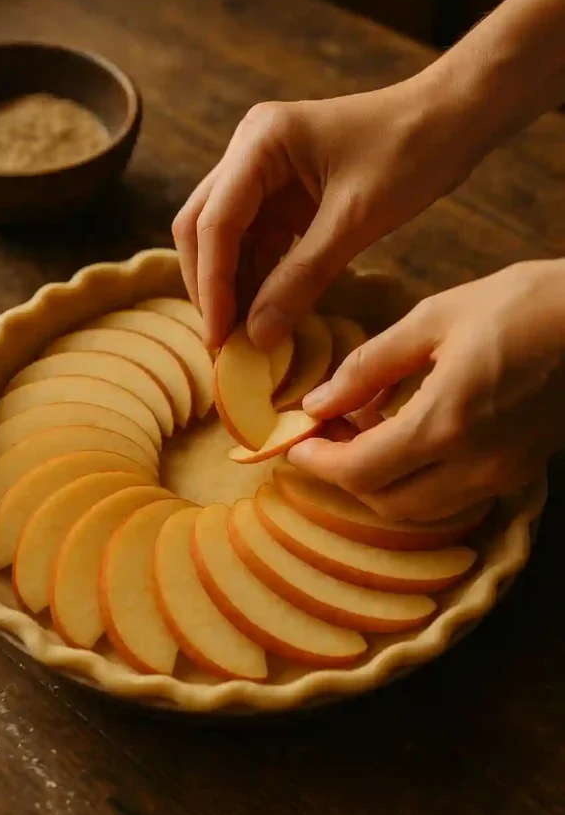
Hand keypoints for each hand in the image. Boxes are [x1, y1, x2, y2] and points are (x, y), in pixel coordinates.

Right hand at [172, 77, 474, 350]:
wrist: (452, 119)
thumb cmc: (410, 153)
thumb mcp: (355, 221)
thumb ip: (302, 278)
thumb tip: (258, 335)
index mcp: (261, 141)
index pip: (215, 222)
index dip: (212, 285)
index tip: (220, 337)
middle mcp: (249, 150)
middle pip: (203, 226)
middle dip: (211, 286)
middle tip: (223, 342)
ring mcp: (263, 170)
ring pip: (226, 238)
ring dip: (232, 286)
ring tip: (244, 337)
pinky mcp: (284, 192)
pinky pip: (258, 241)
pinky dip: (259, 277)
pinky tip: (266, 314)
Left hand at [290, 260, 564, 521]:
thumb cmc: (522, 305)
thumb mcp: (434, 319)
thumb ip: (368, 366)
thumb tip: (318, 401)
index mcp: (446, 422)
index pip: (360, 470)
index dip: (318, 463)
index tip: (293, 443)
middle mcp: (474, 464)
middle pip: (384, 501)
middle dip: (343, 475)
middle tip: (324, 435)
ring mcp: (501, 475)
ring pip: (417, 509)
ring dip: (378, 483)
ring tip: (361, 434)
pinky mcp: (518, 473)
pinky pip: (450, 498)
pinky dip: (415, 482)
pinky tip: (407, 440)